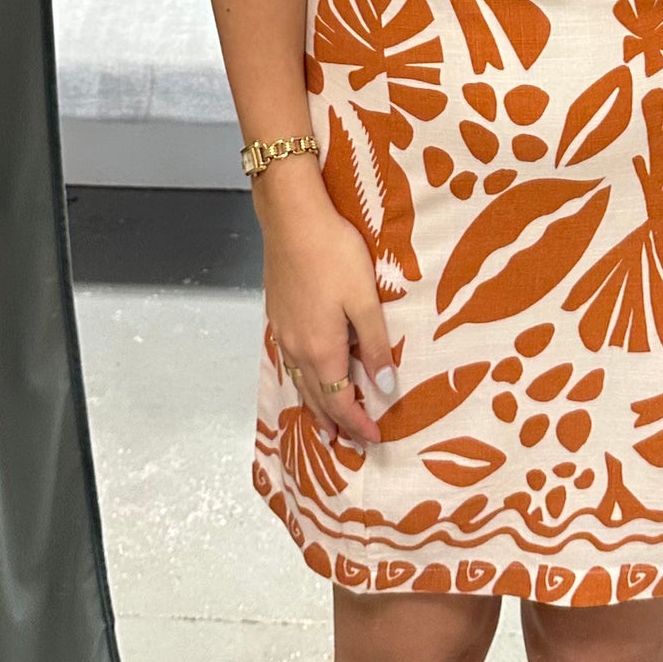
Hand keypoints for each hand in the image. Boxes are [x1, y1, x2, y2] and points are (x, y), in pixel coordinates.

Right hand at [258, 162, 398, 448]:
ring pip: (300, 381)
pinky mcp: (277, 315)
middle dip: (335, 422)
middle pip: (316, 397)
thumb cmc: (333, 252)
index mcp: (322, 349)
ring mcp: (283, 332)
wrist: (292, 217)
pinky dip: (302, 381)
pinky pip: (290, 363)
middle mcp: (297, 348)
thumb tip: (384, 388)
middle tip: (348, 444)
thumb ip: (375, 345)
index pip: (340, 401)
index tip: (374, 438)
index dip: (357, 423)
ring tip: (324, 426)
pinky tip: (305, 377)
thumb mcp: (364, 299)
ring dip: (314, 406)